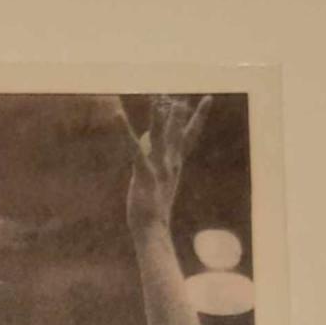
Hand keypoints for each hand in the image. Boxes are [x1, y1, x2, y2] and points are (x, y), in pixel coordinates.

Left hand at [123, 94, 211, 234]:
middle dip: (179, 112)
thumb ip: (162, 167)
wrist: (154, 231)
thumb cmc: (154, 212)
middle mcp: (170, 163)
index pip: (190, 136)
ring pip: (160, 136)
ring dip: (159, 117)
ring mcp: (158, 168)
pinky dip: (125, 132)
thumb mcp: (161, 185)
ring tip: (158, 98)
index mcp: (175, 165)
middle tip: (182, 93)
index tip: (207, 98)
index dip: (198, 117)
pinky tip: (118, 117)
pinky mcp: (144, 174)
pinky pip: (134, 149)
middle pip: (177, 131)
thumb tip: (161, 153)